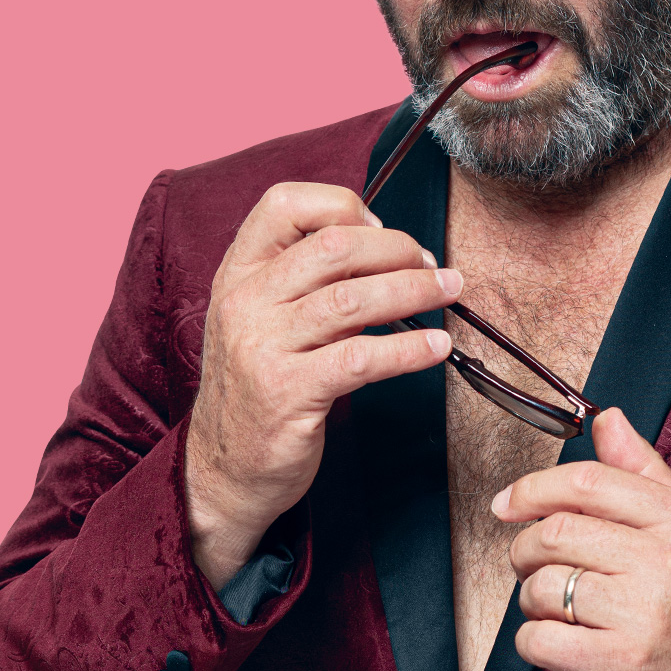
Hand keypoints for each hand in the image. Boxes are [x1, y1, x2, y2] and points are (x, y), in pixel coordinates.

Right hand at [184, 182, 459, 588]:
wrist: (222, 467)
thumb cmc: (259, 386)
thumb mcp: (265, 319)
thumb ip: (306, 280)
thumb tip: (384, 244)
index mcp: (237, 272)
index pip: (283, 203)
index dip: (343, 206)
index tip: (381, 229)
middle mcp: (244, 301)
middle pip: (333, 246)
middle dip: (396, 248)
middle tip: (432, 265)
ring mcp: (262, 347)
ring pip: (352, 299)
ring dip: (414, 291)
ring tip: (448, 291)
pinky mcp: (286, 393)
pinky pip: (361, 358)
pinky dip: (408, 348)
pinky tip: (435, 348)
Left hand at [497, 408, 670, 670]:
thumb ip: (646, 471)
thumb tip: (607, 419)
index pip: (587, 483)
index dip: (533, 489)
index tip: (508, 503)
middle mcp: (666, 559)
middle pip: (555, 533)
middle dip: (525, 549)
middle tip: (530, 564)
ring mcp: (646, 612)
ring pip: (545, 587)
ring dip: (532, 600)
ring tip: (555, 608)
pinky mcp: (627, 663)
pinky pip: (543, 641)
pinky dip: (533, 641)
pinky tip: (556, 641)